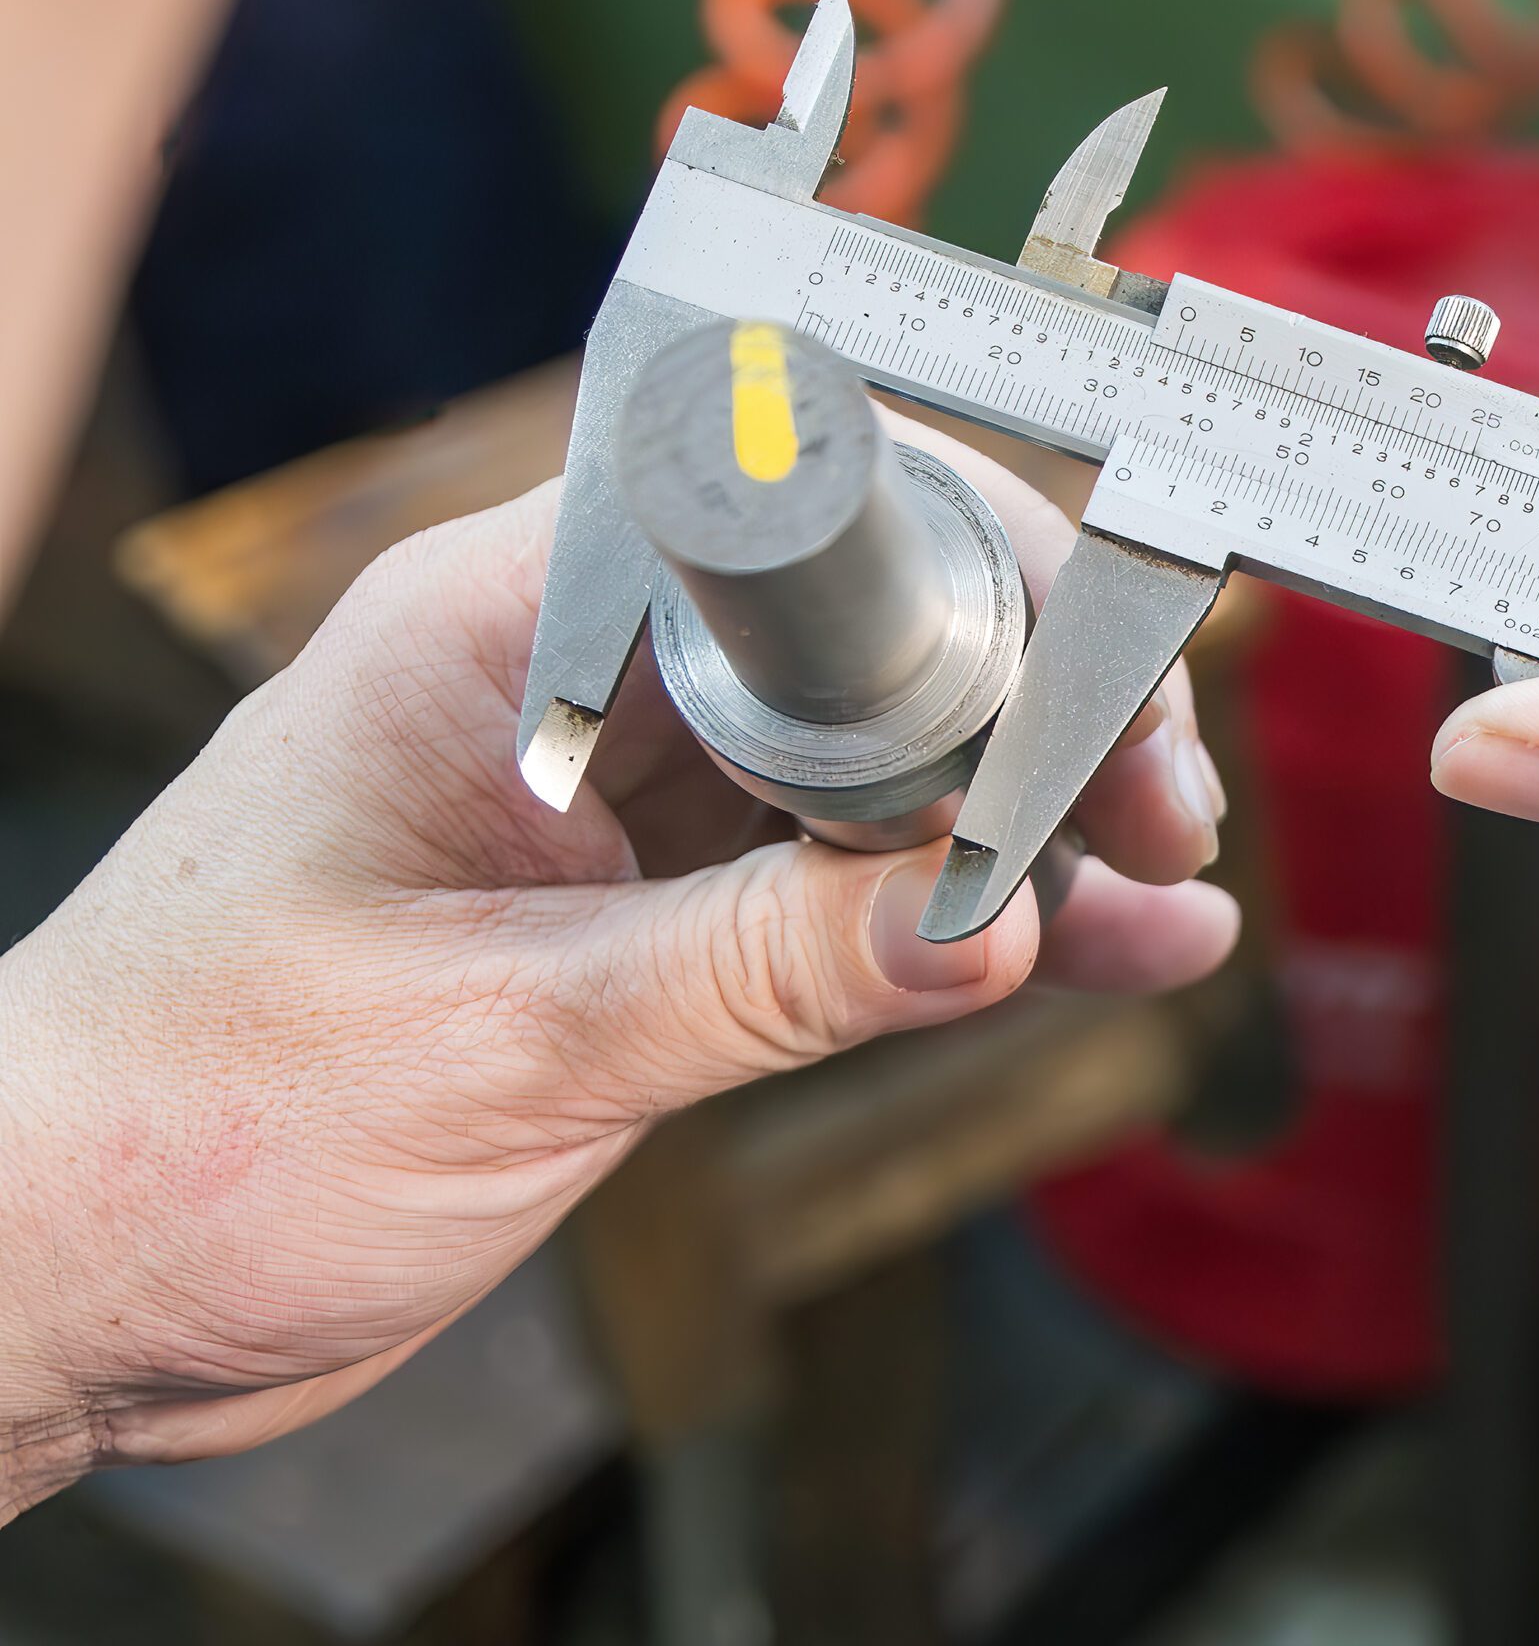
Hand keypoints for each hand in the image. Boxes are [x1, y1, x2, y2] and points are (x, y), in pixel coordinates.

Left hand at [0, 419, 1234, 1513]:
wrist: (52, 1281)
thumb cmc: (182, 1129)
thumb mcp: (498, 1046)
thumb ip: (759, 973)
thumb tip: (998, 923)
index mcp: (506, 626)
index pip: (782, 509)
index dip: (966, 567)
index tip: (1093, 677)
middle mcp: (579, 684)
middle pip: (865, 620)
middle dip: (1039, 698)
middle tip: (1164, 804)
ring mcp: (620, 801)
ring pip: (882, 756)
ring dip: (1032, 814)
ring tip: (1174, 879)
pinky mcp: (649, 916)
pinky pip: (844, 888)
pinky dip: (969, 919)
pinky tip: (1106, 953)